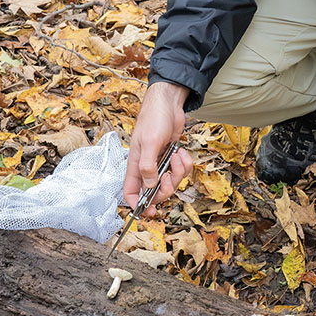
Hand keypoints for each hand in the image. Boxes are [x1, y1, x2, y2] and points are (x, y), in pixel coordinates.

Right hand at [123, 81, 192, 212]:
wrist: (169, 103)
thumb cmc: (154, 118)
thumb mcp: (149, 142)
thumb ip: (148, 166)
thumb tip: (150, 186)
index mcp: (135, 165)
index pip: (130, 191)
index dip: (136, 204)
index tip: (147, 211)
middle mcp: (147, 166)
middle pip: (155, 192)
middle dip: (165, 189)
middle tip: (169, 177)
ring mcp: (160, 163)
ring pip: (171, 182)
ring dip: (178, 172)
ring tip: (177, 156)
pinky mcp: (172, 157)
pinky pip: (181, 170)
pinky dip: (185, 163)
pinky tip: (181, 151)